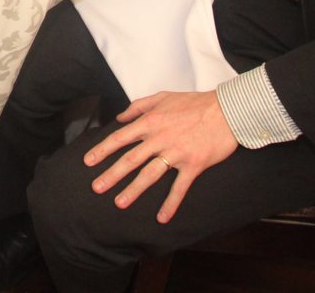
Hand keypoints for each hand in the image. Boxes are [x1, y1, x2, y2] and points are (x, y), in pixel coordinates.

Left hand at [84, 91, 237, 222]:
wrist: (226, 111)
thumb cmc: (194, 103)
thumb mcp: (162, 97)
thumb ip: (138, 106)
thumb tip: (120, 117)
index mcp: (150, 122)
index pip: (120, 138)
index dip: (103, 150)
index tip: (89, 162)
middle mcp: (159, 139)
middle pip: (130, 159)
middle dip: (111, 175)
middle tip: (96, 187)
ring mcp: (175, 153)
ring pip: (149, 175)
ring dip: (133, 190)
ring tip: (119, 203)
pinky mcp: (193, 165)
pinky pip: (179, 187)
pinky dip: (171, 204)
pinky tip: (162, 218)